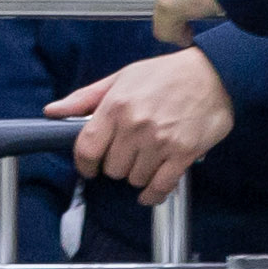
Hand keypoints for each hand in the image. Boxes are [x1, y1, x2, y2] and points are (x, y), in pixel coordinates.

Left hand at [45, 48, 235, 203]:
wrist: (214, 73)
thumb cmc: (167, 74)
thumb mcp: (122, 77)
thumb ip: (85, 98)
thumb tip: (53, 112)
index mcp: (116, 106)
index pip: (86, 148)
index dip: (84, 163)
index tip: (89, 167)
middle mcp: (136, 126)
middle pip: (111, 168)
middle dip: (116, 164)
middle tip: (128, 153)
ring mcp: (160, 142)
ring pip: (134, 179)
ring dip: (137, 174)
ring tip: (147, 158)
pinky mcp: (183, 154)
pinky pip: (160, 187)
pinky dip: (153, 195)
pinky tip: (150, 192)